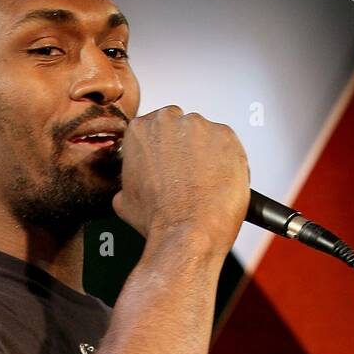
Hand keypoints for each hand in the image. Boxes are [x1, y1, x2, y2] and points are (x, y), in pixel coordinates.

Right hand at [111, 105, 249, 250]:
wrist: (189, 231)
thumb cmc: (161, 218)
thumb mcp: (126, 203)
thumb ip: (128, 183)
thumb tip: (131, 188)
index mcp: (140, 130)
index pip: (154, 128)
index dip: (163, 149)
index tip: (168, 164)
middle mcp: (169, 121)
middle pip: (180, 127)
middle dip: (184, 148)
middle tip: (186, 176)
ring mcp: (200, 126)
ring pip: (205, 134)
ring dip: (206, 154)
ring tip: (204, 183)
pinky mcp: (226, 135)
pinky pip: (227, 143)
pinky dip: (226, 160)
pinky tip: (218, 181)